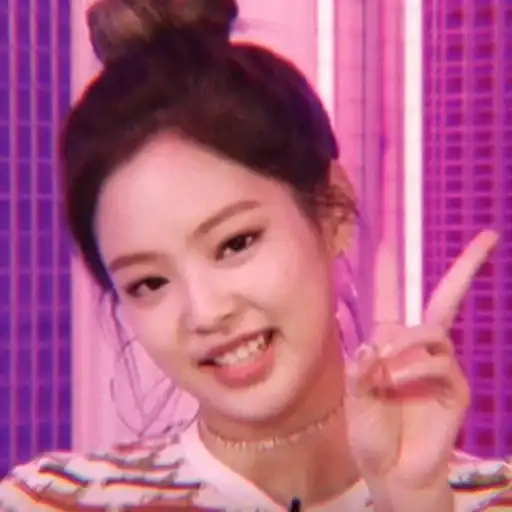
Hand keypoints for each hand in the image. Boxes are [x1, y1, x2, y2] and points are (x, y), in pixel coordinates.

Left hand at [344, 230, 498, 497]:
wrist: (391, 472)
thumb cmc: (371, 431)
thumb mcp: (355, 398)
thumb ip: (361, 372)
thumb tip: (372, 346)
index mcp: (390, 343)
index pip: (393, 298)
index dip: (392, 269)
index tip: (390, 236)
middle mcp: (418, 348)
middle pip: (445, 299)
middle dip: (466, 268)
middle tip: (487, 237)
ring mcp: (440, 367)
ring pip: (432, 332)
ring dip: (406, 343)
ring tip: (384, 370)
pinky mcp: (455, 389)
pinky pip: (439, 365)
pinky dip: (414, 370)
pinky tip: (396, 383)